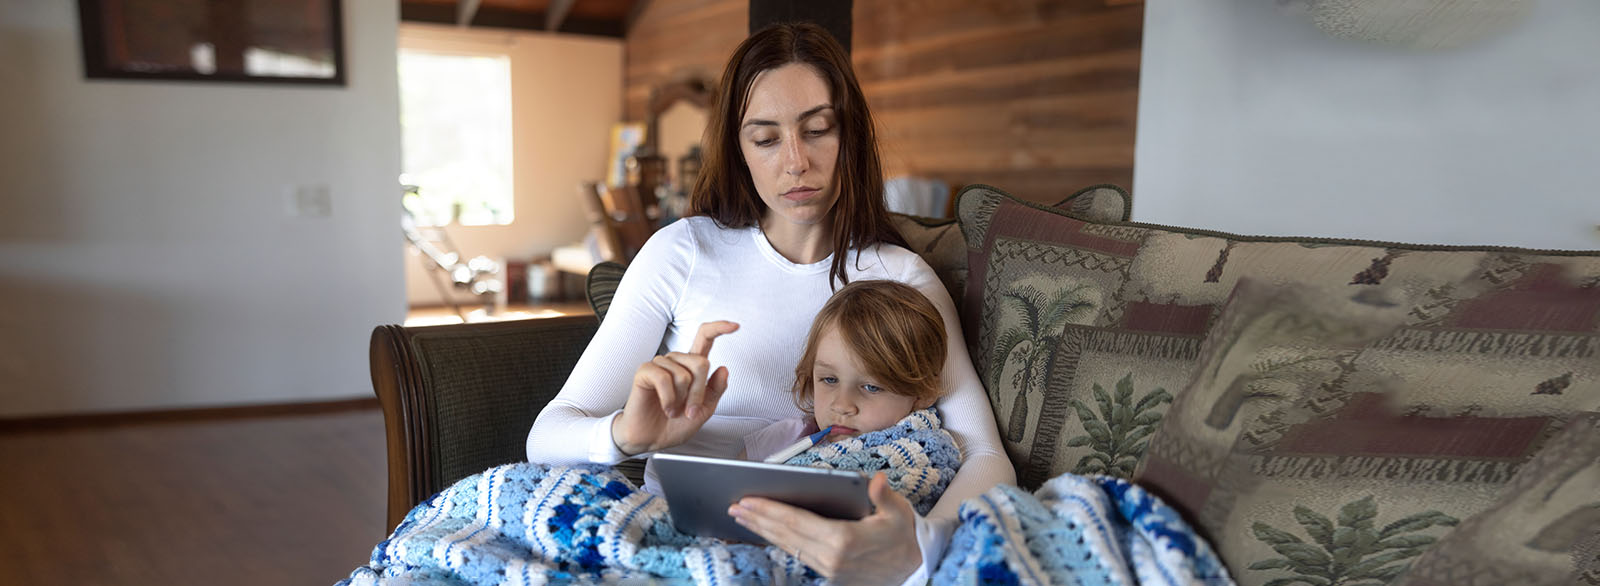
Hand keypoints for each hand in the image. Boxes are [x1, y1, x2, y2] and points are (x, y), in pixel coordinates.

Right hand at [611, 321, 738, 455]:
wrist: (652, 439)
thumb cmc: (675, 424)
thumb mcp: (704, 410)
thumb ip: (715, 390)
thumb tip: (724, 369)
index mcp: (692, 367)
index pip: (705, 338)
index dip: (719, 328)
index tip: (736, 326)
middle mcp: (676, 361)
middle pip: (701, 363)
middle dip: (699, 392)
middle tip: (689, 411)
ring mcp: (659, 364)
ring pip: (683, 374)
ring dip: (682, 399)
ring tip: (673, 410)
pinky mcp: (644, 372)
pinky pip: (663, 379)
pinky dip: (668, 399)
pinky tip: (665, 408)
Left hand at [728, 472, 921, 584]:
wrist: (916, 569)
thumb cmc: (906, 535)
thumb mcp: (899, 512)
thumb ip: (883, 496)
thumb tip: (875, 479)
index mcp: (844, 539)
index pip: (797, 521)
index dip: (769, 510)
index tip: (748, 500)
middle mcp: (831, 557)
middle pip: (786, 535)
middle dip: (758, 520)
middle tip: (734, 506)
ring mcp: (829, 570)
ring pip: (788, 547)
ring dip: (764, 532)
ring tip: (743, 518)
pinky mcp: (830, 576)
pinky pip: (798, 556)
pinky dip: (780, 543)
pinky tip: (767, 533)